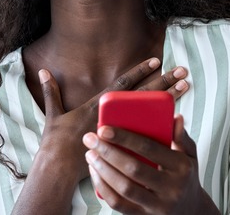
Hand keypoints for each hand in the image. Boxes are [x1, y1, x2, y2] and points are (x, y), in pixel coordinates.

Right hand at [37, 58, 188, 182]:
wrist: (59, 169)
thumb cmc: (56, 142)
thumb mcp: (53, 114)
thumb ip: (51, 91)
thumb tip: (43, 71)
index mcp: (98, 105)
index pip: (123, 84)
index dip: (139, 71)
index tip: (156, 60)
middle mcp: (113, 116)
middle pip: (144, 95)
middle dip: (163, 81)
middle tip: (182, 70)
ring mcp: (121, 130)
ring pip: (151, 112)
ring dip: (169, 98)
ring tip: (186, 86)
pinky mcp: (124, 145)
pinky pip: (148, 135)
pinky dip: (162, 127)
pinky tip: (178, 119)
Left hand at [83, 115, 216, 214]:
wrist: (192, 211)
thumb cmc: (186, 177)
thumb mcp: (190, 156)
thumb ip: (182, 137)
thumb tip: (175, 118)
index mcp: (181, 167)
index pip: (150, 148)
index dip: (125, 138)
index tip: (104, 129)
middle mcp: (171, 188)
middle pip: (133, 169)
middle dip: (107, 152)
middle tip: (90, 139)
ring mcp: (157, 206)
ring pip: (124, 188)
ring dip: (102, 169)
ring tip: (90, 154)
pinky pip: (118, 204)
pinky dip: (103, 188)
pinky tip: (95, 173)